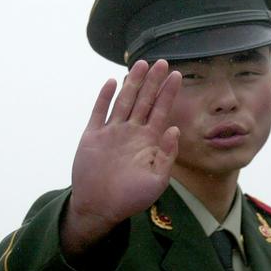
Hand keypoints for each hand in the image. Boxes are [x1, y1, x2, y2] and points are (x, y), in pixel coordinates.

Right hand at [61, 59, 181, 254]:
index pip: (161, 111)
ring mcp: (112, 132)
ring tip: (141, 64)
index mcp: (148, 142)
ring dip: (132, 83)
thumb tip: (174, 128)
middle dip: (153, 82)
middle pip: (144, 100)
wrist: (100, 208)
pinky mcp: (93, 136)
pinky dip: (105, 97)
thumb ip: (167, 154)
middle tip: (162, 62)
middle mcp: (131, 133)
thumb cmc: (131, 198)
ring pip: (124, 101)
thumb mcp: (157, 180)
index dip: (168, 93)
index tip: (177, 75)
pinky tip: (112, 82)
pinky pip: (99, 112)